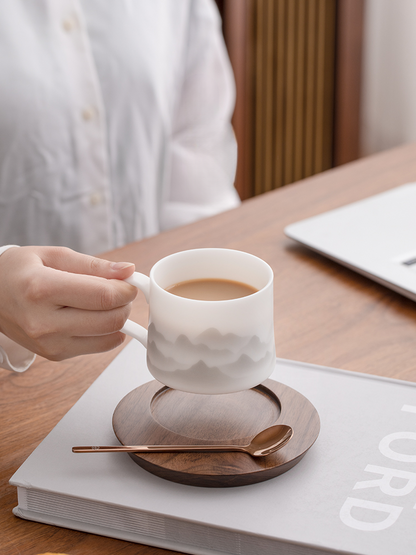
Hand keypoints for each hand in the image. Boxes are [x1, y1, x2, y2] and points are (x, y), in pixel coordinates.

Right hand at [0, 246, 137, 359]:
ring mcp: (49, 343)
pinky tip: (97, 318)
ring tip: (106, 302)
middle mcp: (44, 321)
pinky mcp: (55, 355)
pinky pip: (99, 347)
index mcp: (42, 289)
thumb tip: (127, 270)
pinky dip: (108, 333)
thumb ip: (93, 265)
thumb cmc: (19, 272)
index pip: (103, 296)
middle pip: (110, 319)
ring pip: (108, 336)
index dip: (126, 289)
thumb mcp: (53, 256)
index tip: (129, 282)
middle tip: (120, 290)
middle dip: (125, 303)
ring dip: (118, 318)